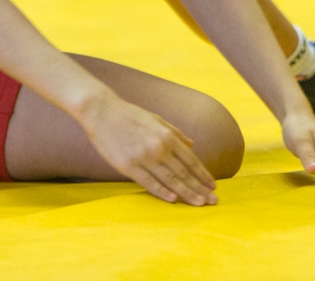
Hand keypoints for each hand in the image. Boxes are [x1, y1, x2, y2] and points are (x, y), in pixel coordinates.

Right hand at [79, 92, 217, 205]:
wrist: (101, 111)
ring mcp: (144, 157)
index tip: (212, 185)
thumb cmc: (129, 114)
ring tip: (200, 203)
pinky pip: (149, 183)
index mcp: (166, 135)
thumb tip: (192, 144)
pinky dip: (162, 192)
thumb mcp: (156, 119)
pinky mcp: (128, 166)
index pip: (190, 159)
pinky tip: (174, 200)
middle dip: (200, 188)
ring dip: (187, 193)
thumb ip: (175, 132)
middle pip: (184, 172)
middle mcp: (159, 147)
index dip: (202, 174)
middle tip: (213, 200)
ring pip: (170, 180)